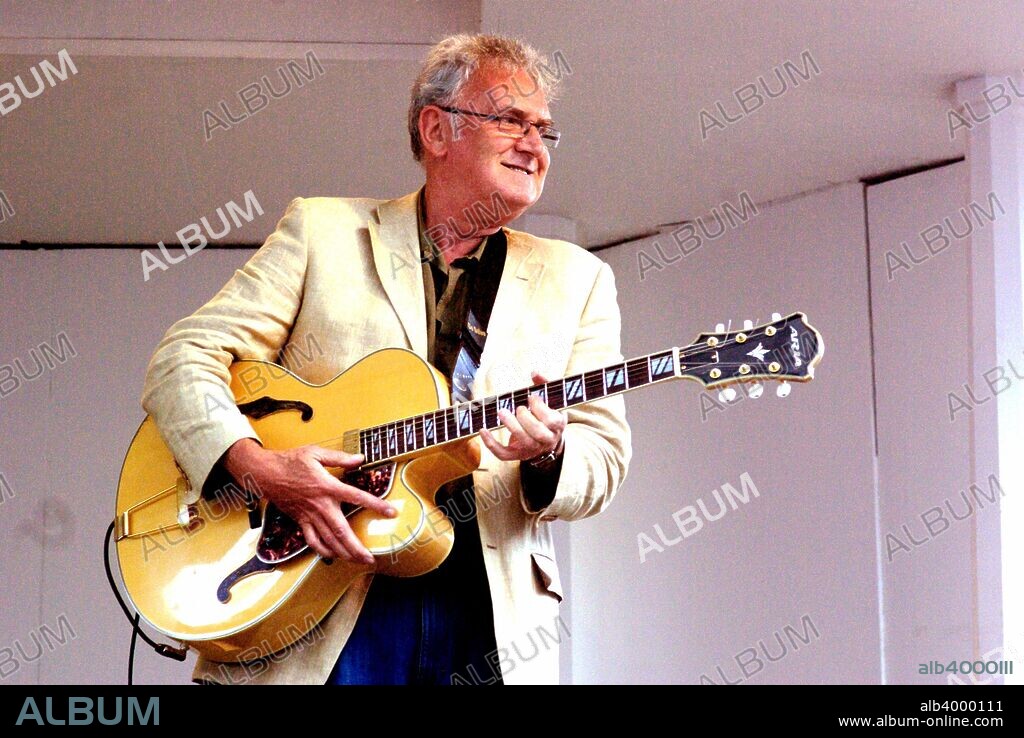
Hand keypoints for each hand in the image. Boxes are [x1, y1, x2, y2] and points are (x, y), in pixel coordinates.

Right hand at [222, 438, 397, 563]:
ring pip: (328, 539)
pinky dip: (322, 550)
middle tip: (370, 558)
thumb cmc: (290, 461)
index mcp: (327, 486)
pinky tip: (333, 556)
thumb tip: (360, 458)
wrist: (264, 473)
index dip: (375, 504)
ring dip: (343, 553)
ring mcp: (309, 515)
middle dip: (356, 547)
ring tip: (357, 561)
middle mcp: (320, 505)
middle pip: (341, 530)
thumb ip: (340, 458)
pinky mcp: (300, 521)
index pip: (356, 497)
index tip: (390, 512)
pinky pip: (312, 540)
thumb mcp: (316, 453)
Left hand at [479, 371, 566, 462]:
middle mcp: (547, 440)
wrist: (547, 440)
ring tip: (502, 411)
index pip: (551, 421)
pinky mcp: (517, 455)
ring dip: (511, 426)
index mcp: (557, 425)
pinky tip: (483, 430)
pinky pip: (503, 454)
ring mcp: (532, 449)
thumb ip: (544, 385)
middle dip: (525, 418)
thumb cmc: (548, 415)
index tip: (531, 397)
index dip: (540, 409)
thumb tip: (534, 372)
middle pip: (538, 433)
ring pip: (523, 443)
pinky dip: (491, 444)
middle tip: (518, 407)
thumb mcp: (551, 400)